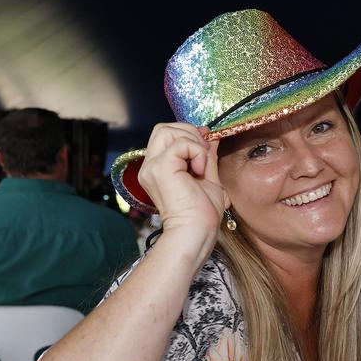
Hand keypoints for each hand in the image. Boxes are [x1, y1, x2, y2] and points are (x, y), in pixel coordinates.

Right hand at [136, 123, 227, 249]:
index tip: (206, 146)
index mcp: (158, 168)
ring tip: (201, 164)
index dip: (188, 134)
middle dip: (189, 133)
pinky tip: (199, 170)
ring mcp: (152, 167)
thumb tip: (211, 136)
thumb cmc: (202, 213)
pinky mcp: (160, 168)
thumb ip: (206, 156)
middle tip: (204, 154)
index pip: (166, 135)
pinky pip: (180, 143)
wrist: (197, 231)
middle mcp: (150, 166)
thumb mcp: (208, 177)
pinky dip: (196, 152)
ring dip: (192, 141)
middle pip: (163, 128)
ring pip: (168, 130)